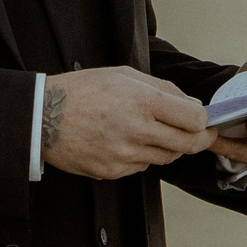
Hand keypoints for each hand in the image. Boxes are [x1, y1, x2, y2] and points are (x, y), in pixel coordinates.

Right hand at [42, 67, 211, 178]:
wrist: (43, 116)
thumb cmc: (83, 90)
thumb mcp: (124, 75)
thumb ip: (163, 89)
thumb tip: (193, 106)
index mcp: (142, 102)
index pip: (195, 120)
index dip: (204, 121)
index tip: (203, 120)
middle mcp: (136, 131)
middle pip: (188, 145)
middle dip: (198, 139)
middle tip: (197, 133)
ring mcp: (124, 155)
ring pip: (167, 158)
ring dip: (167, 146)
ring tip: (150, 130)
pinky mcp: (113, 171)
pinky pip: (142, 166)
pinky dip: (142, 155)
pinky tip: (125, 141)